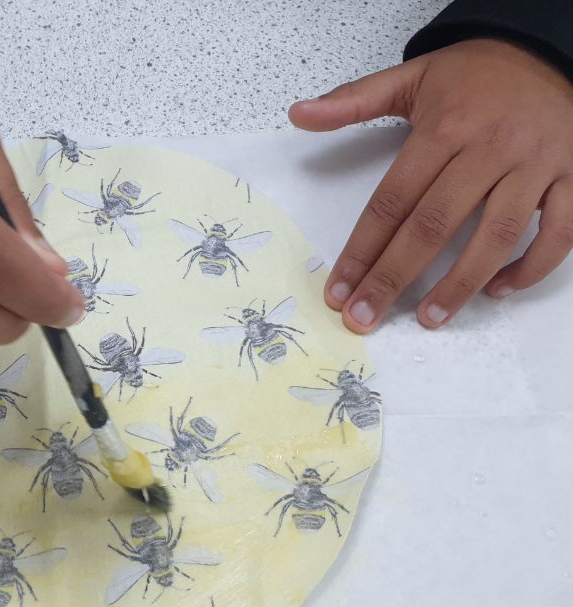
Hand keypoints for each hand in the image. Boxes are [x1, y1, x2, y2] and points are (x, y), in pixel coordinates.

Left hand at [289, 38, 572, 331]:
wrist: (549, 49)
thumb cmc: (475, 73)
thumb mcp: (412, 76)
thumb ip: (354, 100)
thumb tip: (299, 113)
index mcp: (444, 129)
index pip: (392, 201)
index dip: (362, 250)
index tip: (339, 289)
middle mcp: (489, 149)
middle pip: (434, 226)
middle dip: (393, 277)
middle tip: (365, 317)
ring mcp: (534, 166)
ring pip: (498, 236)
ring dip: (461, 284)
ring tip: (428, 319)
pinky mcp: (571, 177)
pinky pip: (559, 232)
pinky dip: (530, 267)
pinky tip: (496, 290)